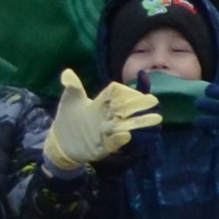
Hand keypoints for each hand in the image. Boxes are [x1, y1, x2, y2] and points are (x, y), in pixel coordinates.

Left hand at [41, 69, 158, 173]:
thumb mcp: (69, 102)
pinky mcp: (104, 145)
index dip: (126, 91)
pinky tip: (126, 135)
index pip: (116, 93)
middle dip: (139, 104)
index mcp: (100, 103)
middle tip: (153, 101)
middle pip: (126, 108)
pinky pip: (114, 141)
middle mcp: (107, 116)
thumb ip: (73, 87)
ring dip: (141, 122)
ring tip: (157, 118)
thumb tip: (67, 72)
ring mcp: (107, 131)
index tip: (135, 92)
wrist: (61, 143)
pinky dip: (119, 139)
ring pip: (127, 124)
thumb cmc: (68, 120)